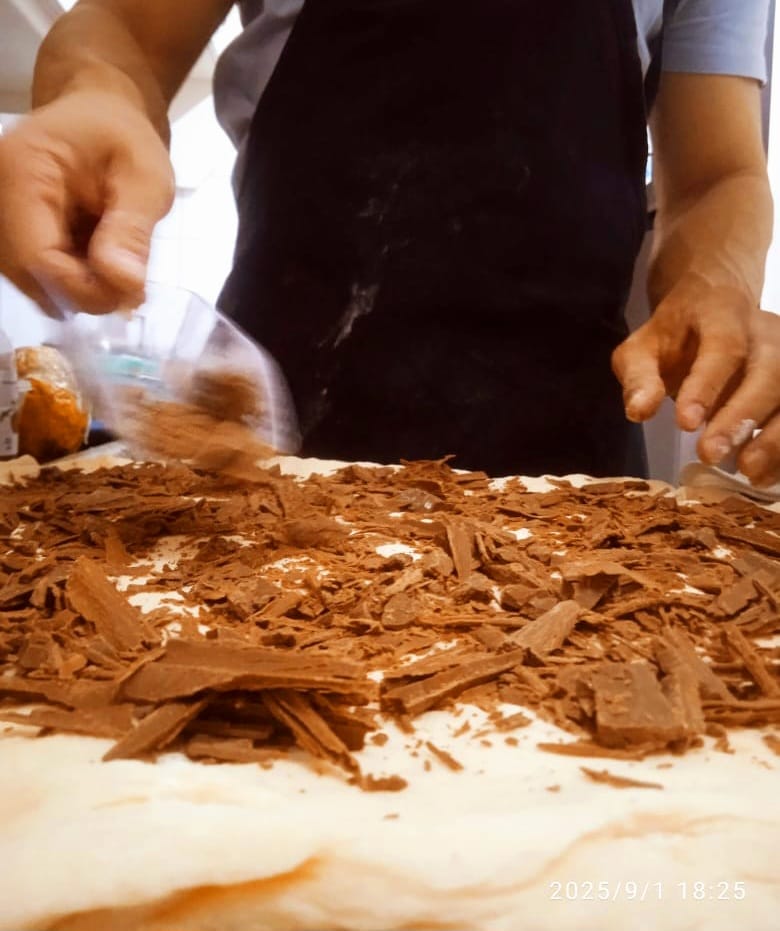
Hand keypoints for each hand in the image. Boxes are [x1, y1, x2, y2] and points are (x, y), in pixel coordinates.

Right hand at [0, 90, 173, 314]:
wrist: (101, 115)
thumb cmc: (124, 138)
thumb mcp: (146, 178)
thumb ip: (132, 230)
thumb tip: (123, 283)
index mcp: (23, 170)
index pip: (36, 257)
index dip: (83, 290)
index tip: (129, 296)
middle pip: (27, 274)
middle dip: (81, 292)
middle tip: (129, 287)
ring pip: (28, 280)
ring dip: (76, 287)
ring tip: (116, 266)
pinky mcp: (9, 228)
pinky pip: (32, 272)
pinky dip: (68, 278)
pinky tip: (96, 262)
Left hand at [612, 274, 779, 486]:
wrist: (714, 308)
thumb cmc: (675, 336)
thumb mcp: (643, 349)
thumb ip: (639, 377)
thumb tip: (639, 411)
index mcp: (721, 313)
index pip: (723, 345)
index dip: (707, 385)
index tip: (685, 424)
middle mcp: (765, 331)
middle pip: (770, 370)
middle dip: (743, 416)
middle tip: (711, 454)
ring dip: (775, 437)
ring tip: (746, 470)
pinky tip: (762, 475)